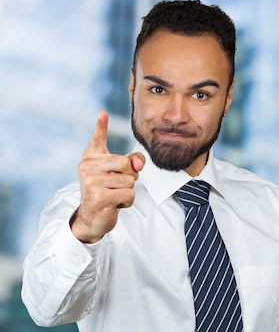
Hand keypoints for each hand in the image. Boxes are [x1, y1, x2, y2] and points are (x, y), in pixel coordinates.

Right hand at [71, 110, 145, 242]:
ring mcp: (92, 181)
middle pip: (126, 163)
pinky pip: (129, 194)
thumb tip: (138, 162)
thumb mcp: (119, 175)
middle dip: (129, 176)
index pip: (98, 139)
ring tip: (113, 195)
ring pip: (130, 180)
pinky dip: (127, 201)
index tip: (103, 112)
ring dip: (127, 191)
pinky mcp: (99, 197)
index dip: (101, 125)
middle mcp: (87, 167)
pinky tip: (114, 204)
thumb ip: (132, 163)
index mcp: (91, 158)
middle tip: (116, 185)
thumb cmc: (106, 192)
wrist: (92, 218)